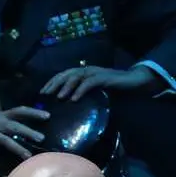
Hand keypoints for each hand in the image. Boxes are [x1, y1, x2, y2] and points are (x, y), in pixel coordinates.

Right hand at [0, 107, 49, 164]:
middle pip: (15, 126)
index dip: (34, 112)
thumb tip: (21, 130)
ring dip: (18, 148)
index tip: (48, 116)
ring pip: (6, 140)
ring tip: (28, 156)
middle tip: (42, 138)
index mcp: (0, 115)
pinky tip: (5, 170)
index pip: (20, 110)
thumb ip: (5, 123)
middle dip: (29, 132)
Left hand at [40, 64, 158, 100]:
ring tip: (57, 97)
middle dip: (54, 84)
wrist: (133, 82)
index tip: (42, 93)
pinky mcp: (103, 77)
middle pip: (66, 74)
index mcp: (83, 72)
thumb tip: (69, 106)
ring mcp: (95, 72)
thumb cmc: (113, 89)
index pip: (63, 74)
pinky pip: (89, 83)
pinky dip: (80, 90)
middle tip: (45, 95)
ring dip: (65, 87)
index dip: (52, 82)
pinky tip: (74, 99)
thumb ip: (83, 95)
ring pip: (75, 77)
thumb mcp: (94, 92)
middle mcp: (87, 69)